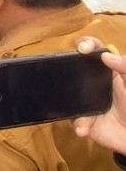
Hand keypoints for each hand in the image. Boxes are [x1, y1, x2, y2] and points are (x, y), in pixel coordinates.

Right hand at [74, 36, 125, 154]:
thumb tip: (106, 56)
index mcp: (108, 71)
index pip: (95, 50)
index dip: (87, 44)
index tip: (84, 48)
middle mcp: (93, 83)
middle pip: (74, 67)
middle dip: (65, 63)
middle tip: (64, 63)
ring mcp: (85, 101)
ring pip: (67, 92)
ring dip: (67, 96)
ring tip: (77, 102)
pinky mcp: (82, 119)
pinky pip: (73, 119)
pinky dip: (79, 124)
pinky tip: (84, 127)